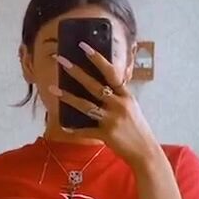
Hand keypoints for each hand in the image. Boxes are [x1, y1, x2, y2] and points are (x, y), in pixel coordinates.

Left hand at [48, 44, 158, 168]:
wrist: (145, 151)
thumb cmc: (137, 128)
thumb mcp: (132, 107)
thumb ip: (118, 96)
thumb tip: (102, 85)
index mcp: (126, 96)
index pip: (111, 73)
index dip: (97, 59)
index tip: (84, 46)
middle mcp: (119, 105)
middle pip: (94, 85)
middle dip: (76, 72)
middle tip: (61, 60)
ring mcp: (112, 119)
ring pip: (86, 105)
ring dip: (68, 97)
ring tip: (52, 88)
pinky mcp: (106, 134)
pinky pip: (86, 130)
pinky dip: (74, 128)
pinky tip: (63, 125)